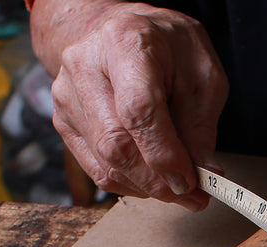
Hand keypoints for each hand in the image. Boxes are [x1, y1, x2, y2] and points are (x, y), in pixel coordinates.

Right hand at [49, 3, 227, 208]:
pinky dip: (130, 184)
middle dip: (158, 181)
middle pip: (116, 144)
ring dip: (147, 187)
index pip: (138, 110)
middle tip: (191, 195)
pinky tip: (152, 179)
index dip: (164, 154)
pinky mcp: (63, 120)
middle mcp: (85, 66)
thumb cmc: (169, 50)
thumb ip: (202, 126)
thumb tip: (203, 174)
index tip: (190, 181)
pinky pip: (96, 169)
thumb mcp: (203, 75)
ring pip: (105, 164)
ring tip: (178, 187)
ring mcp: (67, 95)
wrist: (125, 31)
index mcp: (126, 42)